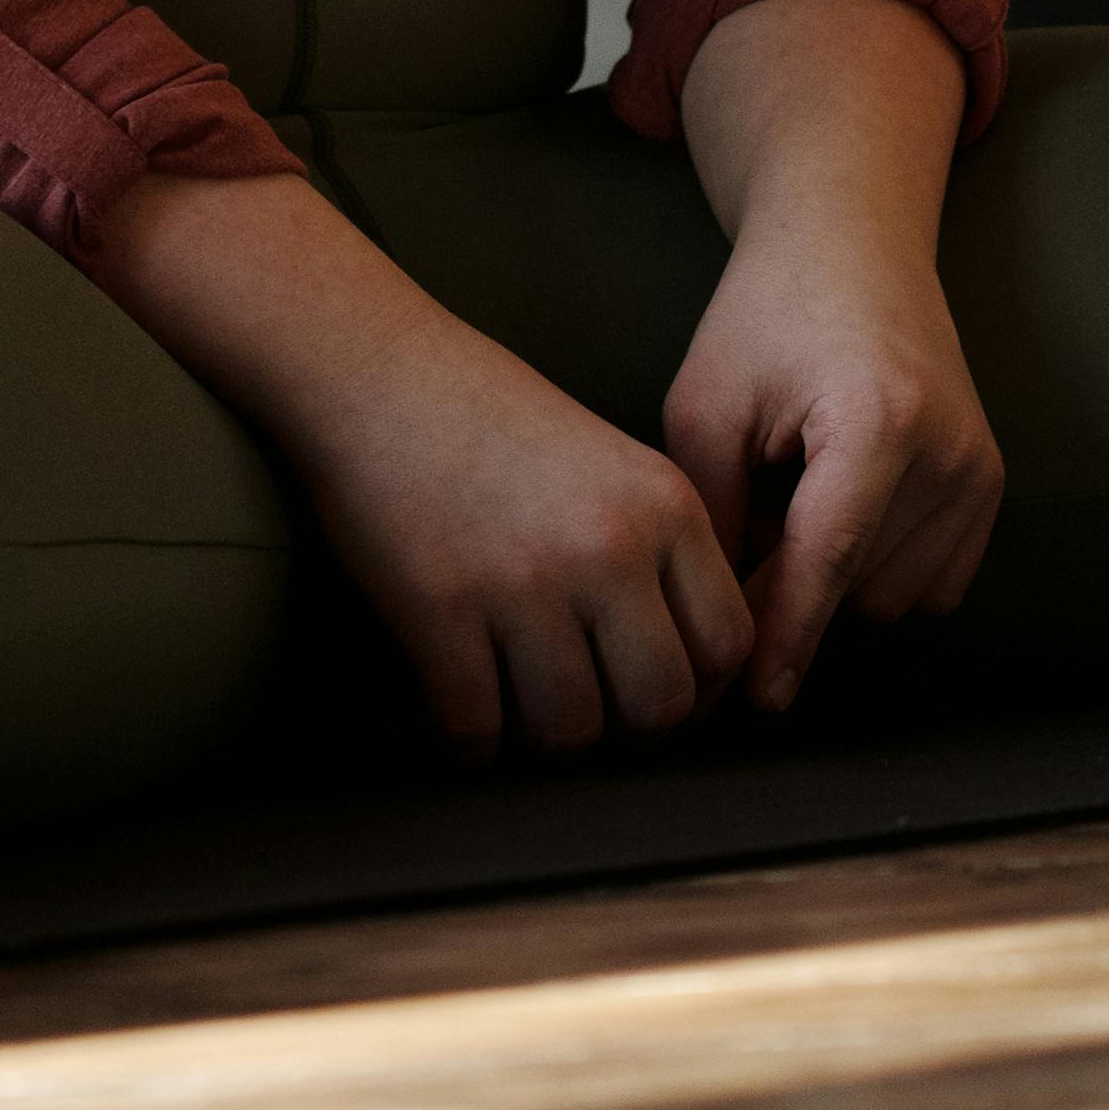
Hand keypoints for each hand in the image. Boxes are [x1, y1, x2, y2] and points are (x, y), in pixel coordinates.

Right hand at [293, 304, 757, 758]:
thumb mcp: (613, 463)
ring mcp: (525, 583)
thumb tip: (679, 659)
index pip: (729, 644)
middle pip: (660, 708)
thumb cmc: (491, 417)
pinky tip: (462, 701)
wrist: (379, 370)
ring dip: (543, 734)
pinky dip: (471, 739)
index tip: (658, 694)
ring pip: (571, 733)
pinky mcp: (441, 612)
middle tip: (589, 704)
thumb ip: (657, 550)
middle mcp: (609, 547)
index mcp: (664, 505)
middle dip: (625, 728)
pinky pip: (478, 732)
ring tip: (519, 696)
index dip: (700, 692)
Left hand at [663, 213, 1003, 710]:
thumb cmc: (768, 315)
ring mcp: (978, 467)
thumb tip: (723, 623)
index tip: (757, 700)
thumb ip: (711, 519)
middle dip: (794, 578)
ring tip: (804, 487)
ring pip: (892, 596)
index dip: (785, 638)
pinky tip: (850, 500)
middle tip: (756, 502)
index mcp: (876, 422)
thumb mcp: (706, 405)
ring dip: (840, 572)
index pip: (825, 565)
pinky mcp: (991, 482)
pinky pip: (932, 582)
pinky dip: (883, 565)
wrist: (851, 243)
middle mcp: (946, 449)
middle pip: (856, 588)